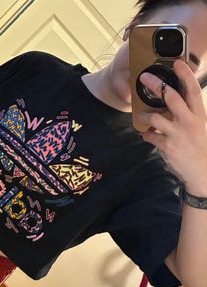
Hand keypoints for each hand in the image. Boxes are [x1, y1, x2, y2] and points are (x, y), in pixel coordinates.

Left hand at [136, 60, 206, 195]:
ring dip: (144, 115)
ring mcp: (178, 133)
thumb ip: (188, 111)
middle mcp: (189, 120)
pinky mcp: (167, 145)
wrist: (202, 169)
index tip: (177, 62)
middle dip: (156, 85)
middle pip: (171, 98)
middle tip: (144, 78)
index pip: (193, 89)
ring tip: (141, 115)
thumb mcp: (199, 124)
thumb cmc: (199, 144)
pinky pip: (150, 135)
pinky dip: (146, 134)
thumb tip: (175, 97)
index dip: (185, 75)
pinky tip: (147, 134)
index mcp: (198, 113)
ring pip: (155, 117)